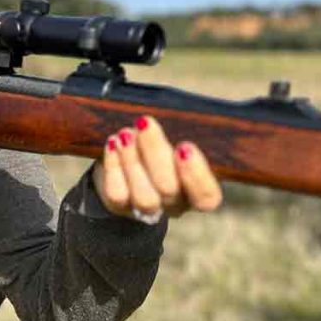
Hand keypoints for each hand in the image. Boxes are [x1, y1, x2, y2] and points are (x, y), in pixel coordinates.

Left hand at [92, 115, 222, 220]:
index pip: (207, 196)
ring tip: (126, 133)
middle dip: (156, 153)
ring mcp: (147, 209)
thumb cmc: (163, 143)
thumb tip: (194, 110)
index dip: (197, 175)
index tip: (184, 147)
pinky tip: (113, 143)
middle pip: (170, 189)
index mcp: (198, 190)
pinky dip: (114, 167)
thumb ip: (189, 128)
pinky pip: (117, 193)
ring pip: (144, 196)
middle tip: (145, 123)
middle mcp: (175, 204)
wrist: (129, 158)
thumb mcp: (180, 133)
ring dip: (133, 160)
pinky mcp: (121, 207)